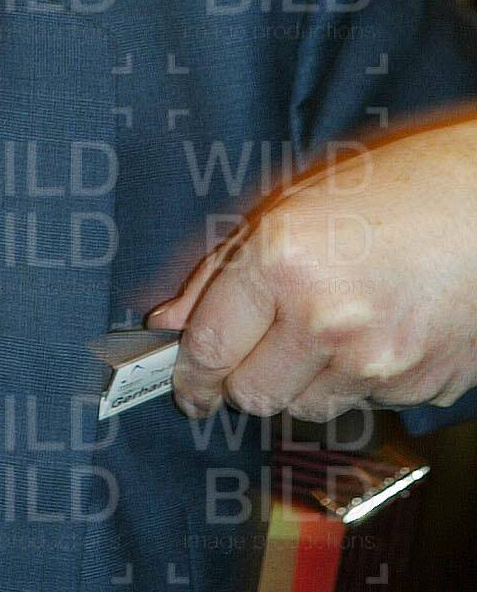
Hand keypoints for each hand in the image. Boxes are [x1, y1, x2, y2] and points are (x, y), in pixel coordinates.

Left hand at [148, 115, 476, 419]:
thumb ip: (221, 268)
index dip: (188, 374)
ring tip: (327, 325)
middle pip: (252, 396)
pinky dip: (358, 379)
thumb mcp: (292, 203)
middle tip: (251, 351)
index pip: (210, 348)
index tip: (186, 385)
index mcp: (284, 262)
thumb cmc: (400, 184)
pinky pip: (365, 402)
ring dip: (301, 381)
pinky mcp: (420, 386)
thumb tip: (171, 321)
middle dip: (242, 379)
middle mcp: (327, 320)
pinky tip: (377, 329)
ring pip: (306, 407)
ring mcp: (379, 363)